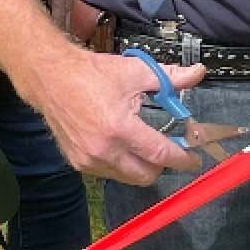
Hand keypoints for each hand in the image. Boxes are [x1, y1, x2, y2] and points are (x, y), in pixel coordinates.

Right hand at [30, 46, 206, 185]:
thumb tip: (198, 73)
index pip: (159, 153)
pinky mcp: (77, 163)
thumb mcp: (135, 71)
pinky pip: (109, 173)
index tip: (194, 159)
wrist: (51, 78)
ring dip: (141, 166)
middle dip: (162, 166)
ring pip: (127, 177)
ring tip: (143, 145)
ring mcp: (88, 160)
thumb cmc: (93, 74)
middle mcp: (103, 150)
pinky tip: (122, 146)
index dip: (182, 159)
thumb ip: (170, 77)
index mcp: (120, 128)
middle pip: (145, 175)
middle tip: (168, 149)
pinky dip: (121, 164)